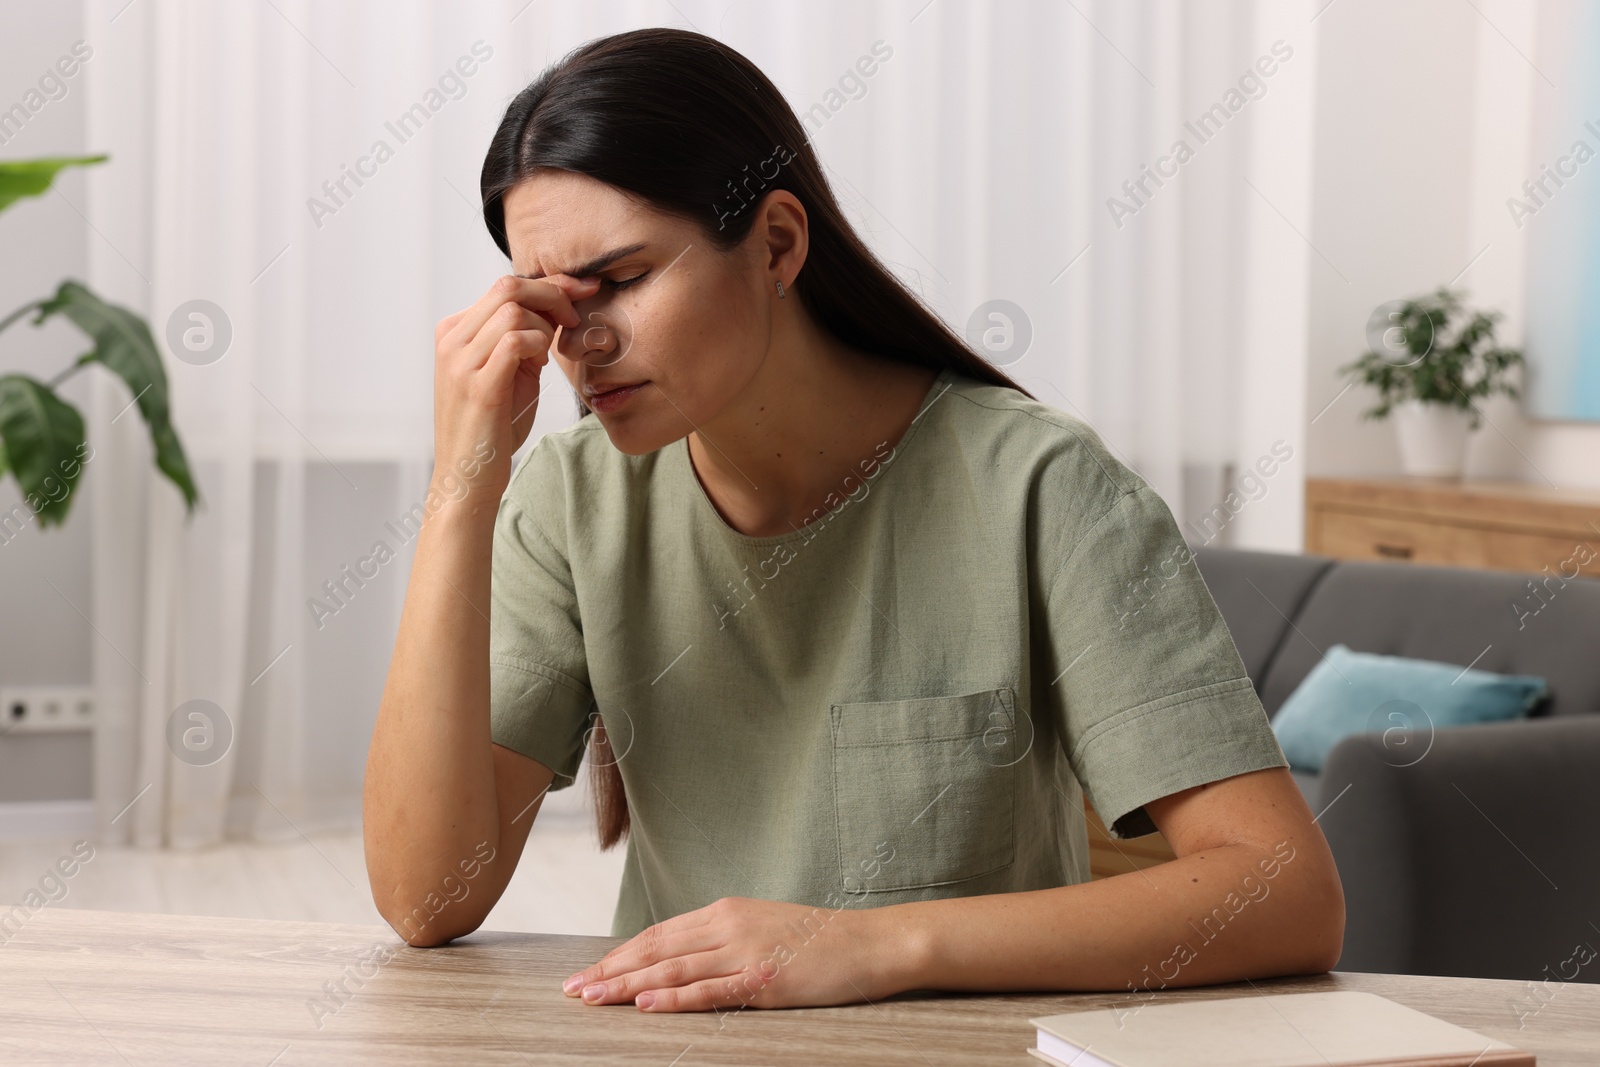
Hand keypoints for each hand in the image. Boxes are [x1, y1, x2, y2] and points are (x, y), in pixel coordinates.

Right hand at [430, 273, 599, 500]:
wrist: (468, 475)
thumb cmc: (492, 426)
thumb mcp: (508, 372)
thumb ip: (523, 340)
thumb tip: (554, 310)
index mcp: (455, 331)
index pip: (505, 287)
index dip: (549, 284)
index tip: (582, 290)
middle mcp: (452, 340)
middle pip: (508, 287)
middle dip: (553, 294)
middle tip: (575, 317)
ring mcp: (460, 361)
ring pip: (512, 309)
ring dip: (545, 326)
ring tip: (550, 353)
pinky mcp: (477, 385)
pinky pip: (513, 341)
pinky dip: (537, 345)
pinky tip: (541, 364)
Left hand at [561, 896, 896, 1013]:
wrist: (872, 943)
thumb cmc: (820, 940)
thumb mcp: (763, 928)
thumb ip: (723, 940)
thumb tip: (681, 960)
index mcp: (726, 911)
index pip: (658, 935)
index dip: (618, 955)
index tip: (586, 973)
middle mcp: (729, 926)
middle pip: (655, 950)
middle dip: (609, 971)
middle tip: (571, 990)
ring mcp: (746, 952)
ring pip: (673, 970)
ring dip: (627, 985)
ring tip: (592, 998)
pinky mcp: (765, 979)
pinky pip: (710, 991)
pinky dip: (674, 998)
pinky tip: (645, 1005)